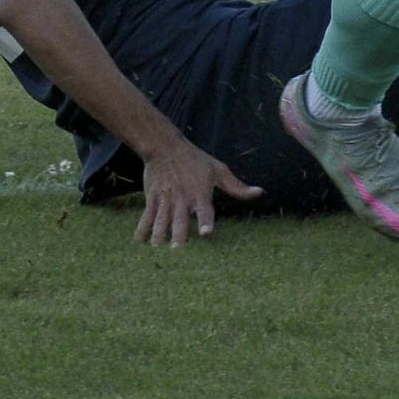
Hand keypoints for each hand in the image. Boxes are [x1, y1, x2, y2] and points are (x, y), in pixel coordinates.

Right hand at [135, 140, 263, 246]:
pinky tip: (139, 244)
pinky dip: (142, 231)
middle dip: (178, 237)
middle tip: (177, 252)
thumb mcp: (218, 170)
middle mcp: (183, 199)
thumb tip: (260, 192)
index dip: (206, 222)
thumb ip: (237, 186)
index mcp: (200, 194)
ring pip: (161, 222)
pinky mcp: (152, 199)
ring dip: (159, 237)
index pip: (205, 210)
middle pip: (180, 221)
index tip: (206, 234)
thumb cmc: (196, 160)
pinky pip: (146, 218)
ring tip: (157, 251)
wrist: (166, 146)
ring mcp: (166, 200)